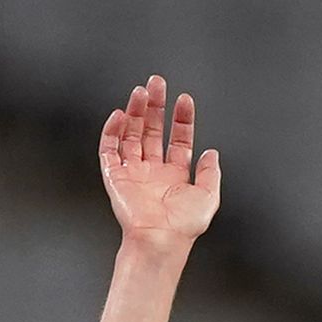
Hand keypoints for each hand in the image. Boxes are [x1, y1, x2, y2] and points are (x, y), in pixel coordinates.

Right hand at [99, 74, 221, 246]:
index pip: (177, 139)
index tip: (185, 99)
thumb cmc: (184, 225)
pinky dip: (112, 131)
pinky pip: (109, 149)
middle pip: (152, 131)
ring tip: (141, 92)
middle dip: (155, 107)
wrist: (160, 239)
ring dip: (136, 112)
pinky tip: (121, 115)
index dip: (181, 119)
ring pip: (132, 134)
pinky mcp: (114, 176)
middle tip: (157, 83)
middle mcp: (153, 171)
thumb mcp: (208, 196)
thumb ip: (211, 173)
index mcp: (175, 175)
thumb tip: (212, 153)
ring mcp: (133, 172)